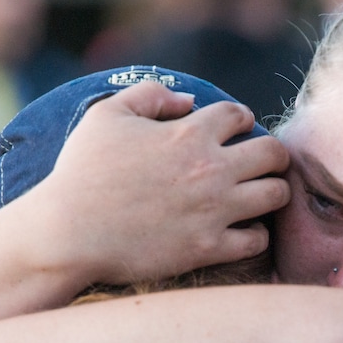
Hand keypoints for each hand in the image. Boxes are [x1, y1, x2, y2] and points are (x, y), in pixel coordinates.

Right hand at [25, 81, 289, 283]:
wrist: (66, 233)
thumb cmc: (82, 172)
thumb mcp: (107, 115)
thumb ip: (150, 95)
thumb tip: (190, 99)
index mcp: (189, 134)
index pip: (239, 115)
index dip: (242, 118)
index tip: (238, 128)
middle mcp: (211, 169)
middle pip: (273, 153)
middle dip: (274, 154)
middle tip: (265, 161)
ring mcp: (214, 210)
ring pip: (276, 194)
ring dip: (274, 190)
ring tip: (262, 192)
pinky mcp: (208, 247)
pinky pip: (257, 239)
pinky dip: (256, 233)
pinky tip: (245, 228)